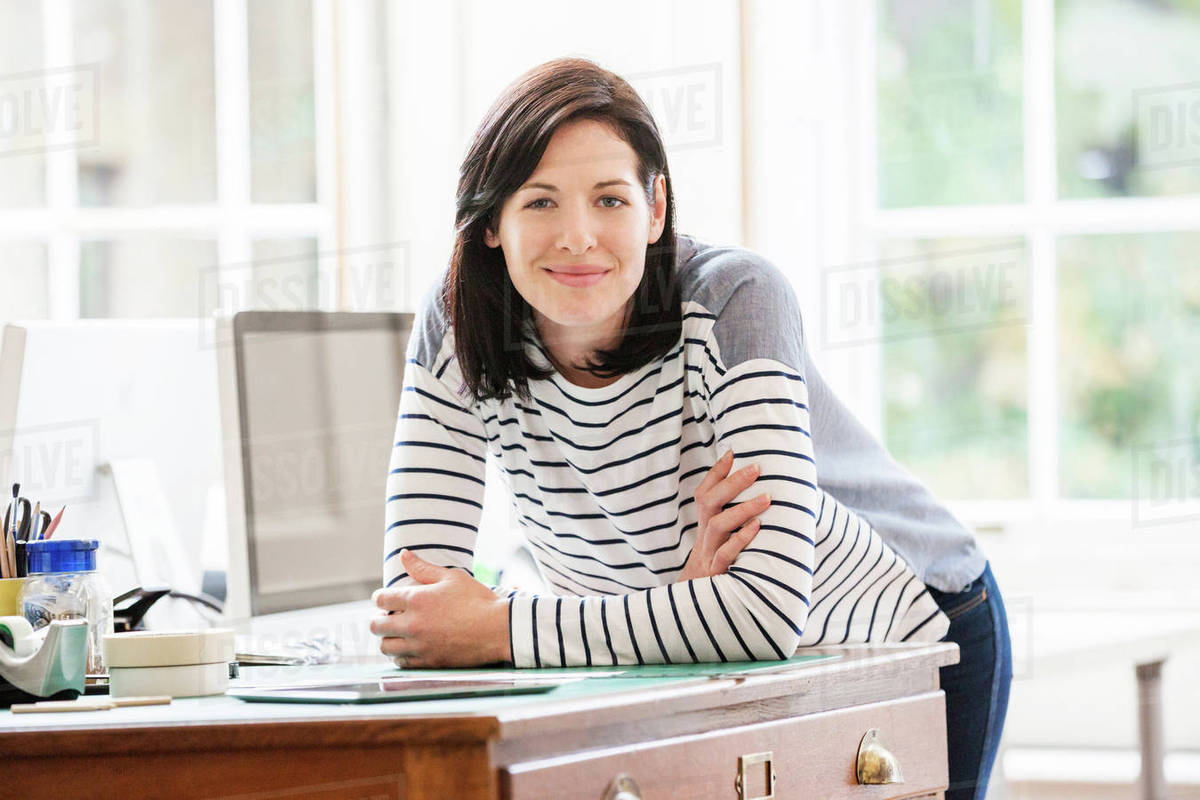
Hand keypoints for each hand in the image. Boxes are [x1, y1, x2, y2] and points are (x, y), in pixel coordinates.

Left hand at [370, 550, 510, 668]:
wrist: (498, 630)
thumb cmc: (477, 600)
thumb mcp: (452, 577)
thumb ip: (423, 568)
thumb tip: (404, 554)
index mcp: (416, 600)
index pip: (380, 599)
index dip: (380, 597)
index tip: (385, 599)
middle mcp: (412, 624)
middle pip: (376, 625)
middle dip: (378, 619)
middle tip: (387, 617)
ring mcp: (419, 646)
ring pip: (385, 647)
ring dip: (387, 638)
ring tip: (397, 634)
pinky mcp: (428, 662)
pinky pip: (401, 662)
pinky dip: (400, 655)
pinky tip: (409, 648)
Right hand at [679, 449, 769, 581]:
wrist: (694, 612)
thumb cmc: (716, 573)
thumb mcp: (720, 546)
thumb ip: (732, 526)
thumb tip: (764, 502)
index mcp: (704, 528)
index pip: (704, 493)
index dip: (716, 473)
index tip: (733, 452)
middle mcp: (704, 537)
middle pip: (709, 502)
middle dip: (732, 482)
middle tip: (756, 467)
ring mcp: (708, 555)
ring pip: (718, 524)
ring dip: (742, 508)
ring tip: (766, 497)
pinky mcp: (716, 575)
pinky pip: (726, 554)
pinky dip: (741, 539)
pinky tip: (758, 528)